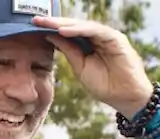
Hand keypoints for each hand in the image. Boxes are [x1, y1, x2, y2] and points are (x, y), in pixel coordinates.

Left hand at [33, 16, 152, 116]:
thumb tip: (50, 36)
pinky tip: (63, 31)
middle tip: (35, 20)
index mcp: (89, 43)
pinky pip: (94, 31)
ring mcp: (107, 36)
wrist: (125, 98)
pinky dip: (79, 30)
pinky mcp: (115, 38)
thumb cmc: (105, 85)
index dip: (51, 29)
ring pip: (82, 25)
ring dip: (63, 24)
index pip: (68, 32)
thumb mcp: (80, 67)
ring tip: (47, 23)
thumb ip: (68, 50)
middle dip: (54, 22)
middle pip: (74, 26)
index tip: (33, 27)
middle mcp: (98, 36)